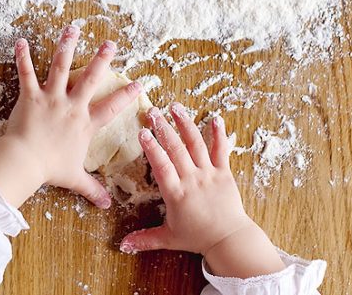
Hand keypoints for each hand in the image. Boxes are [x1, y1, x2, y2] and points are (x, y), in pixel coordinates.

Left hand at [0, 25, 142, 209]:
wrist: (26, 162)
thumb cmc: (50, 169)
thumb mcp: (75, 179)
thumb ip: (92, 189)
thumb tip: (107, 205)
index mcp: (84, 124)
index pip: (111, 108)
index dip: (126, 96)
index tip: (138, 84)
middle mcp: (71, 106)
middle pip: (90, 78)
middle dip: (102, 59)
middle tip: (111, 43)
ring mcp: (51, 98)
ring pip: (61, 67)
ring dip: (67, 46)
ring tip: (72, 28)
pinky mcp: (31, 96)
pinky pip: (26, 73)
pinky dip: (22, 56)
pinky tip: (21, 40)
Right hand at [119, 103, 284, 278]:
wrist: (229, 239)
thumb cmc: (197, 238)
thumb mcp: (168, 238)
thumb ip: (145, 239)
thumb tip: (122, 245)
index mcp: (176, 194)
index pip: (162, 167)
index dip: (152, 149)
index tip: (143, 132)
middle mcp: (192, 180)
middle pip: (176, 150)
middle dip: (163, 128)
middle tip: (152, 112)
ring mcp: (209, 174)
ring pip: (196, 145)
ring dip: (185, 124)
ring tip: (175, 107)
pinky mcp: (224, 173)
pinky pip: (221, 150)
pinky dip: (219, 134)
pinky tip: (216, 118)